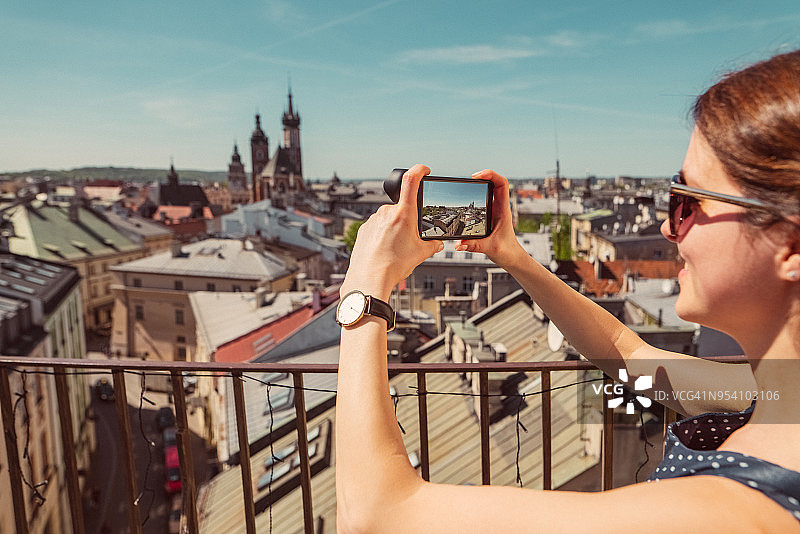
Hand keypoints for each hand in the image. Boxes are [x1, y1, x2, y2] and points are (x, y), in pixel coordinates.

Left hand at [341, 165, 443, 299]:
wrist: (369, 279)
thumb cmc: (393, 266)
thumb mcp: (421, 254)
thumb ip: (433, 244)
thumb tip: (437, 243)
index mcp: (403, 214)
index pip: (411, 180)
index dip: (419, 170)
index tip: (424, 170)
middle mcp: (386, 213)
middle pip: (402, 207)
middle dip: (408, 219)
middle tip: (409, 239)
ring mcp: (373, 220)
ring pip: (389, 218)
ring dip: (395, 228)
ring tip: (396, 249)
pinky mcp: (364, 229)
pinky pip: (377, 227)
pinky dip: (383, 235)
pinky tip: (384, 250)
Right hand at [454, 169, 524, 267]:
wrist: (512, 257)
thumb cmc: (507, 251)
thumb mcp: (490, 248)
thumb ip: (474, 245)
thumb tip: (458, 244)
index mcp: (503, 211)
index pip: (502, 184)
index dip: (491, 175)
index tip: (477, 176)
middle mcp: (500, 208)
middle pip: (495, 183)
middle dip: (483, 176)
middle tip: (469, 179)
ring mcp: (495, 210)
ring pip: (490, 190)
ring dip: (481, 184)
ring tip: (468, 184)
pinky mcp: (490, 215)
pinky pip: (485, 199)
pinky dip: (478, 194)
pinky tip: (469, 197)